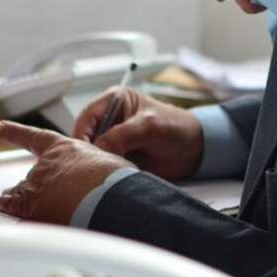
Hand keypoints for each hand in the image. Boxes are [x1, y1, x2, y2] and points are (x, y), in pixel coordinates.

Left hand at [0, 121, 134, 224]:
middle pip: (33, 173)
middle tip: (44, 191)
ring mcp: (37, 185)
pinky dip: (3, 205)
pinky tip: (0, 206)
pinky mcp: (31, 207)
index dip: (14, 132)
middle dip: (36, 183)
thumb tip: (104, 180)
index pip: (35, 138)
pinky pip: (9, 205)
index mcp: (65, 149)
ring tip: (13, 200)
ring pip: (20, 190)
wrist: (108, 200)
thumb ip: (100, 168)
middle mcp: (46, 164)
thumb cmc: (116, 182)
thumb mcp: (111, 164)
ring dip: (18, 196)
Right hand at [73, 88, 203, 180]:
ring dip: (97, 163)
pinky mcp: (119, 157)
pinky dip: (105, 172)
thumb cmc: (176, 126)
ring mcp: (114, 139)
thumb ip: (121, 135)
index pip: (86, 117)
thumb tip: (98, 148)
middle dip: (88, 151)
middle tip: (93, 164)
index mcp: (114, 101)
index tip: (83, 152)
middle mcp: (110, 120)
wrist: (195, 149)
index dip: (82, 134)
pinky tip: (112, 176)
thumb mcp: (148, 125)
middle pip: (86, 137)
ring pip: (93, 153)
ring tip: (106, 170)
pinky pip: (103, 166)